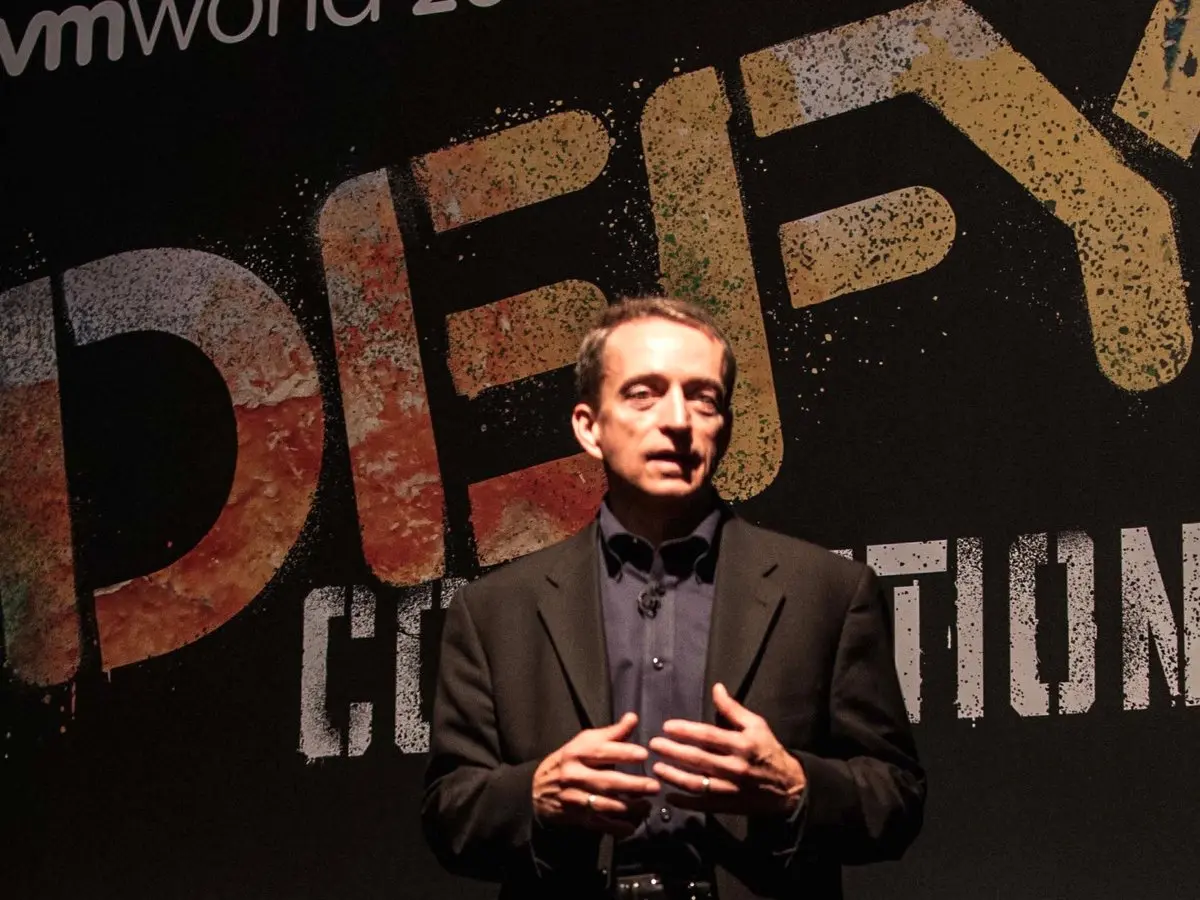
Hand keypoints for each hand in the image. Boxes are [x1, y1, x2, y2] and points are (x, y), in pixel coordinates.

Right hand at [532, 712, 659, 836]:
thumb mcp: (584, 743)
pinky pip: (600, 824)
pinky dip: (617, 827)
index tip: (643, 754)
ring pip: (606, 805)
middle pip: (606, 781)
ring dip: (630, 808)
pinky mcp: (578, 818)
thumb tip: (632, 718)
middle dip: (632, 785)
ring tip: (647, 805)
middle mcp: (574, 775)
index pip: (601, 751)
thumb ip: (611, 734)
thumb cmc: (568, 762)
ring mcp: (576, 798)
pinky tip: (632, 825)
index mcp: (576, 753)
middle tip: (654, 786)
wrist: (537, 790)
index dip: (623, 752)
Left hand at [649, 683, 805, 815]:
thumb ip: (733, 709)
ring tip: (656, 768)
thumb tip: (716, 688)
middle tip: (653, 745)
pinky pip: (703, 804)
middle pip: (698, 759)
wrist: (789, 787)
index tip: (667, 727)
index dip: (686, 731)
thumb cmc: (769, 751)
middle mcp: (736, 767)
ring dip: (674, 776)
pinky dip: (685, 801)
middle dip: (673, 752)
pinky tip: (669, 795)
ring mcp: (732, 788)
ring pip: (697, 783)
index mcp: (742, 744)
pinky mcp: (730, 805)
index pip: (709, 736)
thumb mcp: (756, 725)